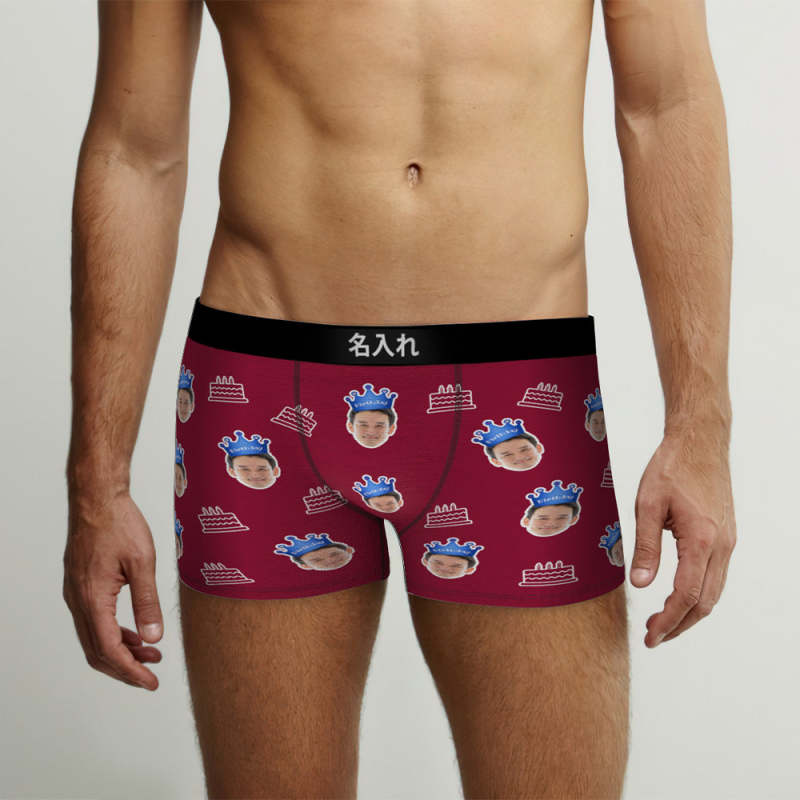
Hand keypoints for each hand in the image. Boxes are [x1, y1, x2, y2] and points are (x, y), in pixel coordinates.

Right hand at [63, 490, 163, 688]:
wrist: (98, 500)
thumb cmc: (119, 524)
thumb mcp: (143, 563)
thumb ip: (148, 603)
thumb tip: (153, 638)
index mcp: (93, 599)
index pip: (109, 650)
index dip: (130, 671)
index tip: (150, 682)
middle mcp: (79, 601)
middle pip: (97, 651)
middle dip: (125, 667)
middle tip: (151, 675)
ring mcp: (77, 594)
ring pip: (94, 637)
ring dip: (121, 650)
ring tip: (151, 653)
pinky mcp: (81, 586)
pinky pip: (94, 621)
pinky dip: (114, 633)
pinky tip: (135, 633)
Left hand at [629, 429, 735, 646]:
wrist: (700, 442)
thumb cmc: (672, 468)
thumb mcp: (648, 505)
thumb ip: (645, 547)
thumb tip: (640, 584)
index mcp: (702, 540)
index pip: (687, 594)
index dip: (668, 620)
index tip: (650, 635)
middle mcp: (722, 545)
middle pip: (705, 602)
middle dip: (679, 624)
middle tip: (653, 636)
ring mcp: (728, 541)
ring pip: (714, 591)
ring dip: (689, 611)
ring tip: (661, 620)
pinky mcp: (726, 536)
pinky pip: (716, 575)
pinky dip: (699, 593)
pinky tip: (677, 594)